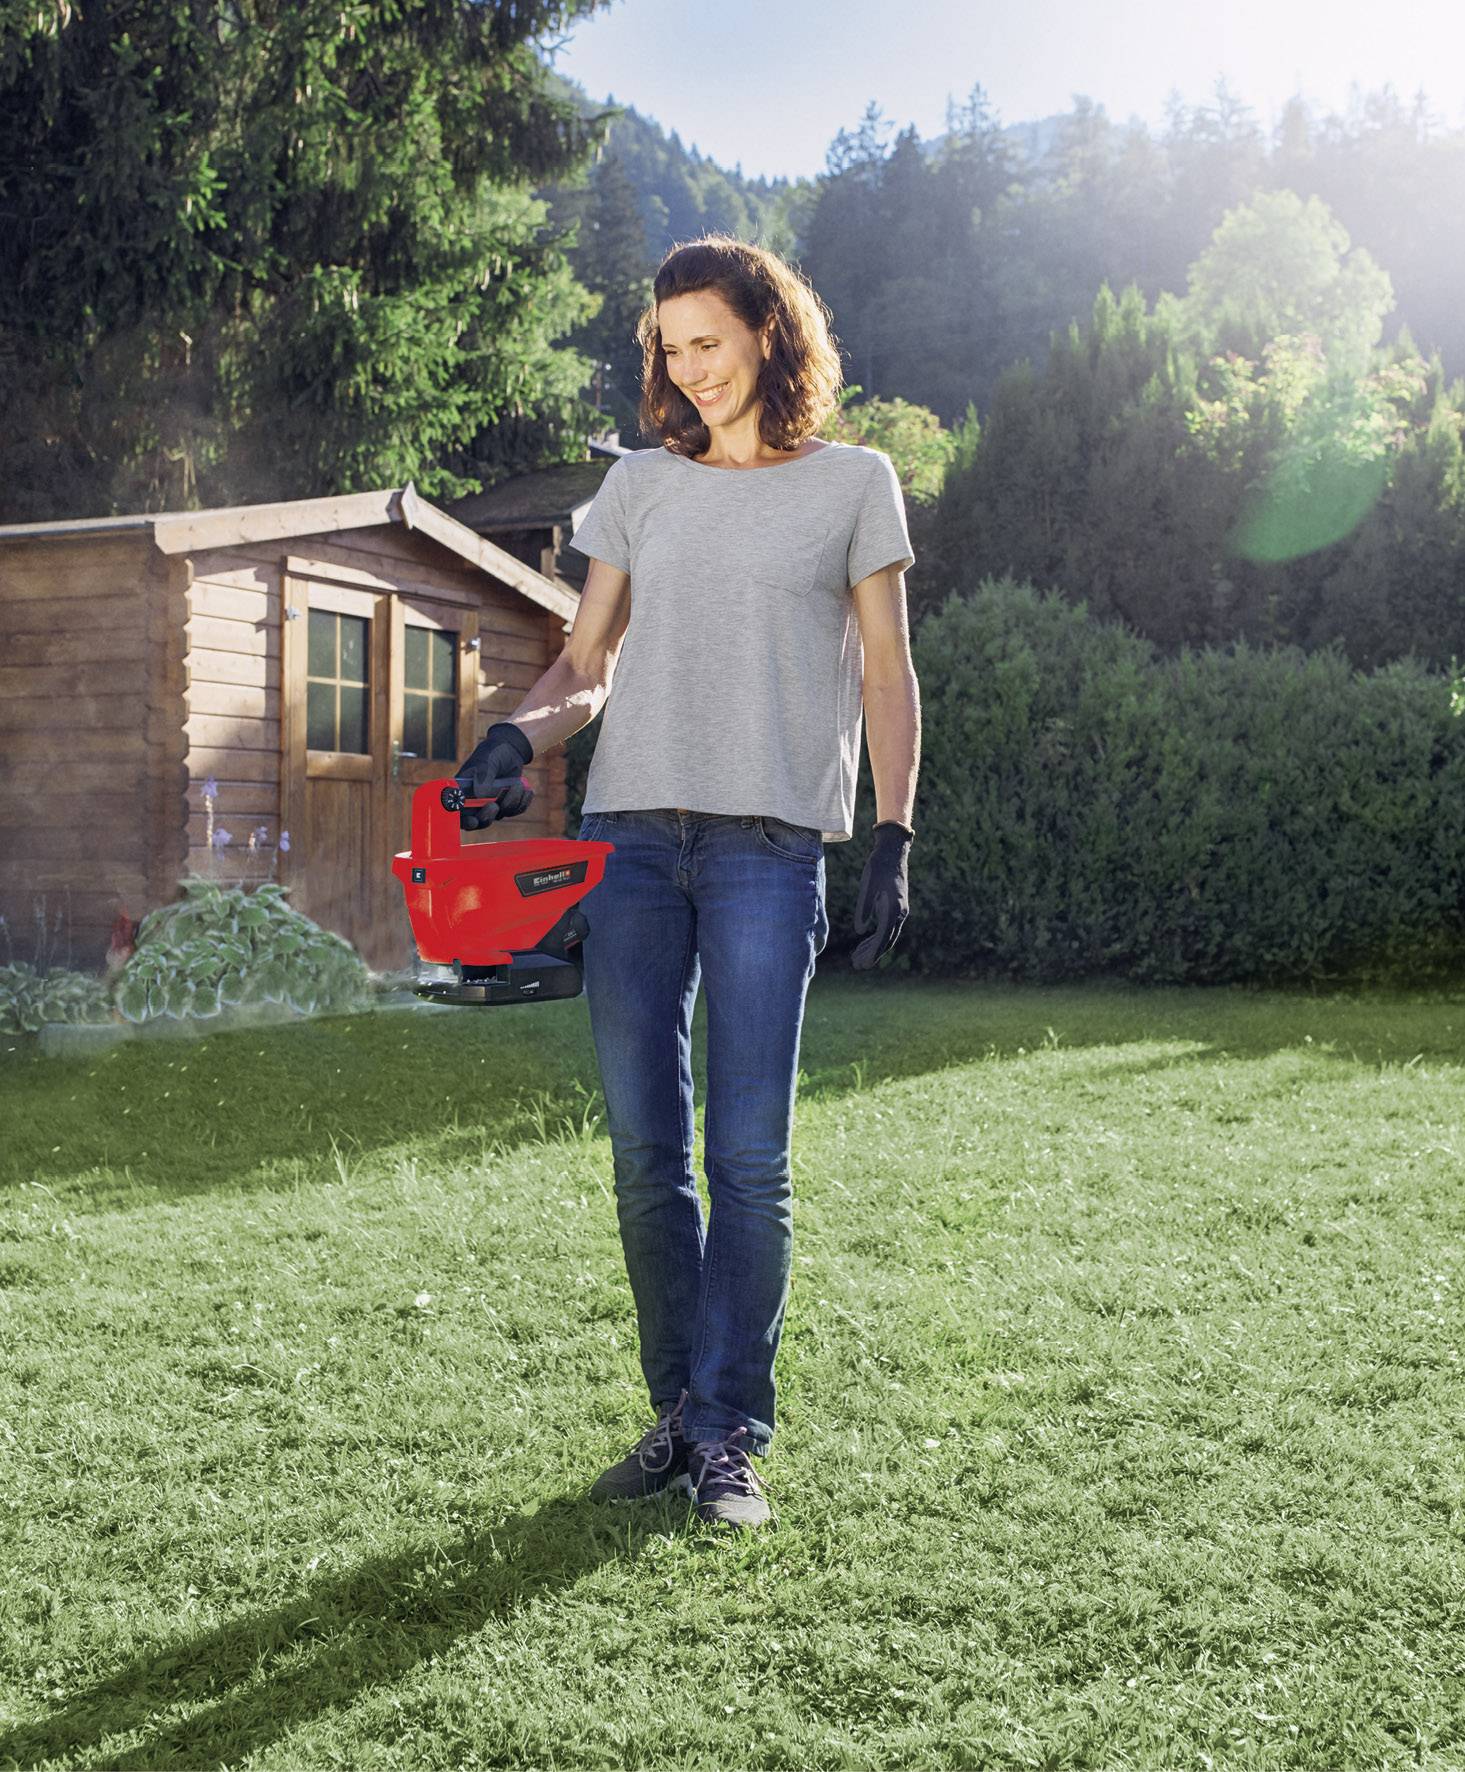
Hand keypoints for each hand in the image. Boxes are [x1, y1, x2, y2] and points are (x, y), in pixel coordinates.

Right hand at [454, 722, 534, 829]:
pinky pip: (514, 811)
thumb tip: (480, 794)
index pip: (457, 812)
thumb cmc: (493, 752)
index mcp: (463, 790)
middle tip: (495, 806)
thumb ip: (483, 775)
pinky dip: (522, 803)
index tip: (473, 821)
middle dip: (486, 817)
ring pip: (500, 816)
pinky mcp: (507, 804)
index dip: (463, 821)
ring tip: (517, 785)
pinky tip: (527, 791)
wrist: (511, 749)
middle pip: (477, 821)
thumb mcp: (486, 761)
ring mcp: (491, 803)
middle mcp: (475, 800)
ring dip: (510, 803)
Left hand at [851, 821, 911, 969]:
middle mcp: (899, 914)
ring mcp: (900, 911)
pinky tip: (865, 941)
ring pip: (887, 936)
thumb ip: (864, 910)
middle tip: (856, 966)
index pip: (883, 938)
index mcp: (892, 910)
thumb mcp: (866, 889)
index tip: (864, 965)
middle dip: (871, 954)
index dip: (873, 953)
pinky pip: (887, 928)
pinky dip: (876, 937)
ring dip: (873, 947)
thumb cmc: (877, 868)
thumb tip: (861, 931)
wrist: (893, 853)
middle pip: (886, 941)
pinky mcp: (896, 908)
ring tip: (857, 958)